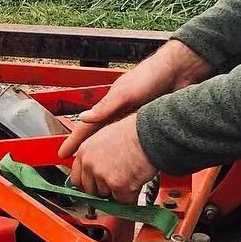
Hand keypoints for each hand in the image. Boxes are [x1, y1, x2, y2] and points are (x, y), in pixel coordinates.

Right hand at [58, 38, 215, 160]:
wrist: (178, 73)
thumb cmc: (150, 76)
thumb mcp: (125, 92)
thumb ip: (106, 106)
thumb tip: (85, 118)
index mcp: (109, 104)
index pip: (86, 127)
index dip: (73, 142)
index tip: (61, 154)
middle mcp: (118, 112)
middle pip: (96, 136)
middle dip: (85, 151)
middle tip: (77, 167)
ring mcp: (131, 118)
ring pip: (111, 140)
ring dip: (103, 153)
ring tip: (97, 168)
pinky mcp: (145, 122)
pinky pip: (128, 140)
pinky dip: (121, 151)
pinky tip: (124, 159)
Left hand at [69, 115, 156, 201]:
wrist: (149, 134)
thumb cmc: (133, 132)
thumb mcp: (105, 137)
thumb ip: (95, 155)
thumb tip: (94, 170)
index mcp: (85, 151)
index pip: (77, 178)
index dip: (88, 184)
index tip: (93, 187)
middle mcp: (90, 164)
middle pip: (90, 190)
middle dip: (103, 189)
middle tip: (116, 181)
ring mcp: (102, 176)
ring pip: (106, 196)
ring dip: (117, 190)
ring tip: (129, 173)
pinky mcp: (117, 186)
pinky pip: (122, 200)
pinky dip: (130, 195)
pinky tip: (135, 179)